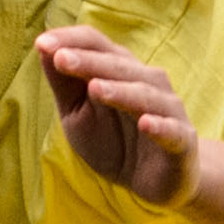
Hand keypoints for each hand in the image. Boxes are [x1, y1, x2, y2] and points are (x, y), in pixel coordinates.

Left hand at [39, 26, 199, 208]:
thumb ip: (63, 84)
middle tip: (61, 59)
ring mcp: (167, 110)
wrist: (155, 183)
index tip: (41, 43)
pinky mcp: (182, 141)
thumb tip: (43, 46)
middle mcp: (147, 82)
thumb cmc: (114, 141)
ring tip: (95, 88)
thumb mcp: (78, 115)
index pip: (97, 44)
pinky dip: (160, 126)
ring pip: (145, 94)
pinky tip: (145, 124)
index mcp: (120, 71)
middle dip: (89, 61)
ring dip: (120, 91)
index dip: (71, 41)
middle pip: (118, 65)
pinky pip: (172, 131)